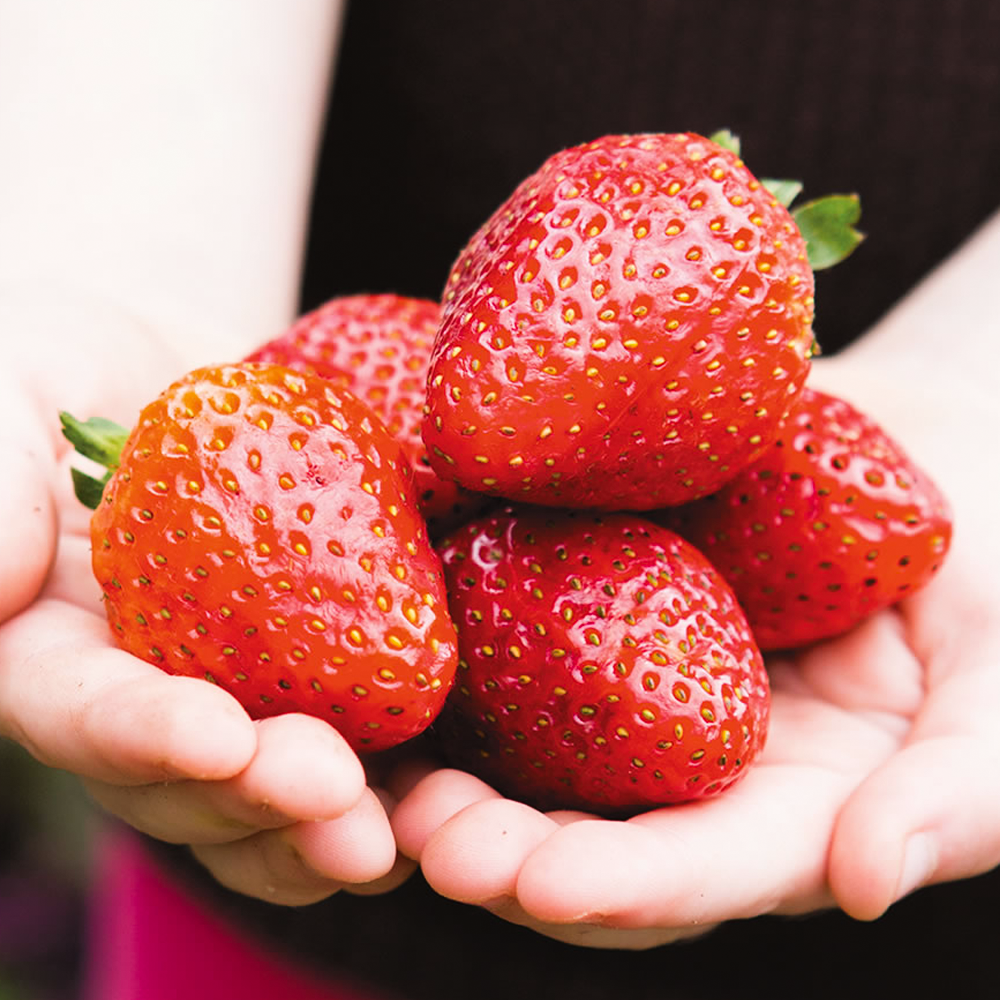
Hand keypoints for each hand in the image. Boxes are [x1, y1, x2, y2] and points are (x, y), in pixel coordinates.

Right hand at [0, 289, 410, 906]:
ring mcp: (243, 686)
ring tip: (391, 837)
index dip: (146, 735)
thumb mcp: (13, 392)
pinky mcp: (326, 664)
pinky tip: (452, 791)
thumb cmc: (68, 368)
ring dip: (333, 824)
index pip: (86, 711)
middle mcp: (150, 690)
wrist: (190, 369)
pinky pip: (362, 730)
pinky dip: (401, 767)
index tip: (218, 738)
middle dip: (259, 800)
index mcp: (57, 649)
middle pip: (192, 780)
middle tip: (334, 801)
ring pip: (275, 791)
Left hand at [390, 351, 999, 947]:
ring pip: (524, 736)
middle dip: (498, 845)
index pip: (687, 873)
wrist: (943, 455)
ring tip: (368, 758)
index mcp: (775, 812)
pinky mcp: (601, 585)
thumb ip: (954, 799)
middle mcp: (686, 759)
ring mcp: (636, 672)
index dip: (616, 888)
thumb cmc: (996, 584)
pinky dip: (458, 630)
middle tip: (420, 835)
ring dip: (445, 755)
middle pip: (578, 825)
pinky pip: (521, 616)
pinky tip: (390, 624)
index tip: (534, 887)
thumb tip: (865, 883)